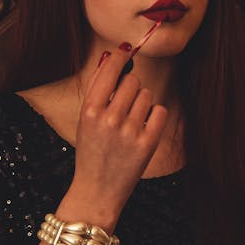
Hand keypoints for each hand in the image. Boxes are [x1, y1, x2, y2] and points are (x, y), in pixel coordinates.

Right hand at [62, 50, 167, 225]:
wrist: (97, 190)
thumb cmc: (91, 151)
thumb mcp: (85, 120)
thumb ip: (97, 88)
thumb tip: (113, 57)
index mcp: (90, 111)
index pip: (110, 70)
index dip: (121, 59)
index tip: (126, 54)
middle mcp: (109, 119)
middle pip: (133, 81)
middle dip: (131, 88)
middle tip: (125, 104)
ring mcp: (129, 132)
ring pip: (147, 96)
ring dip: (142, 104)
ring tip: (131, 122)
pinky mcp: (147, 144)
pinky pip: (160, 111)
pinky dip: (155, 116)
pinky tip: (145, 127)